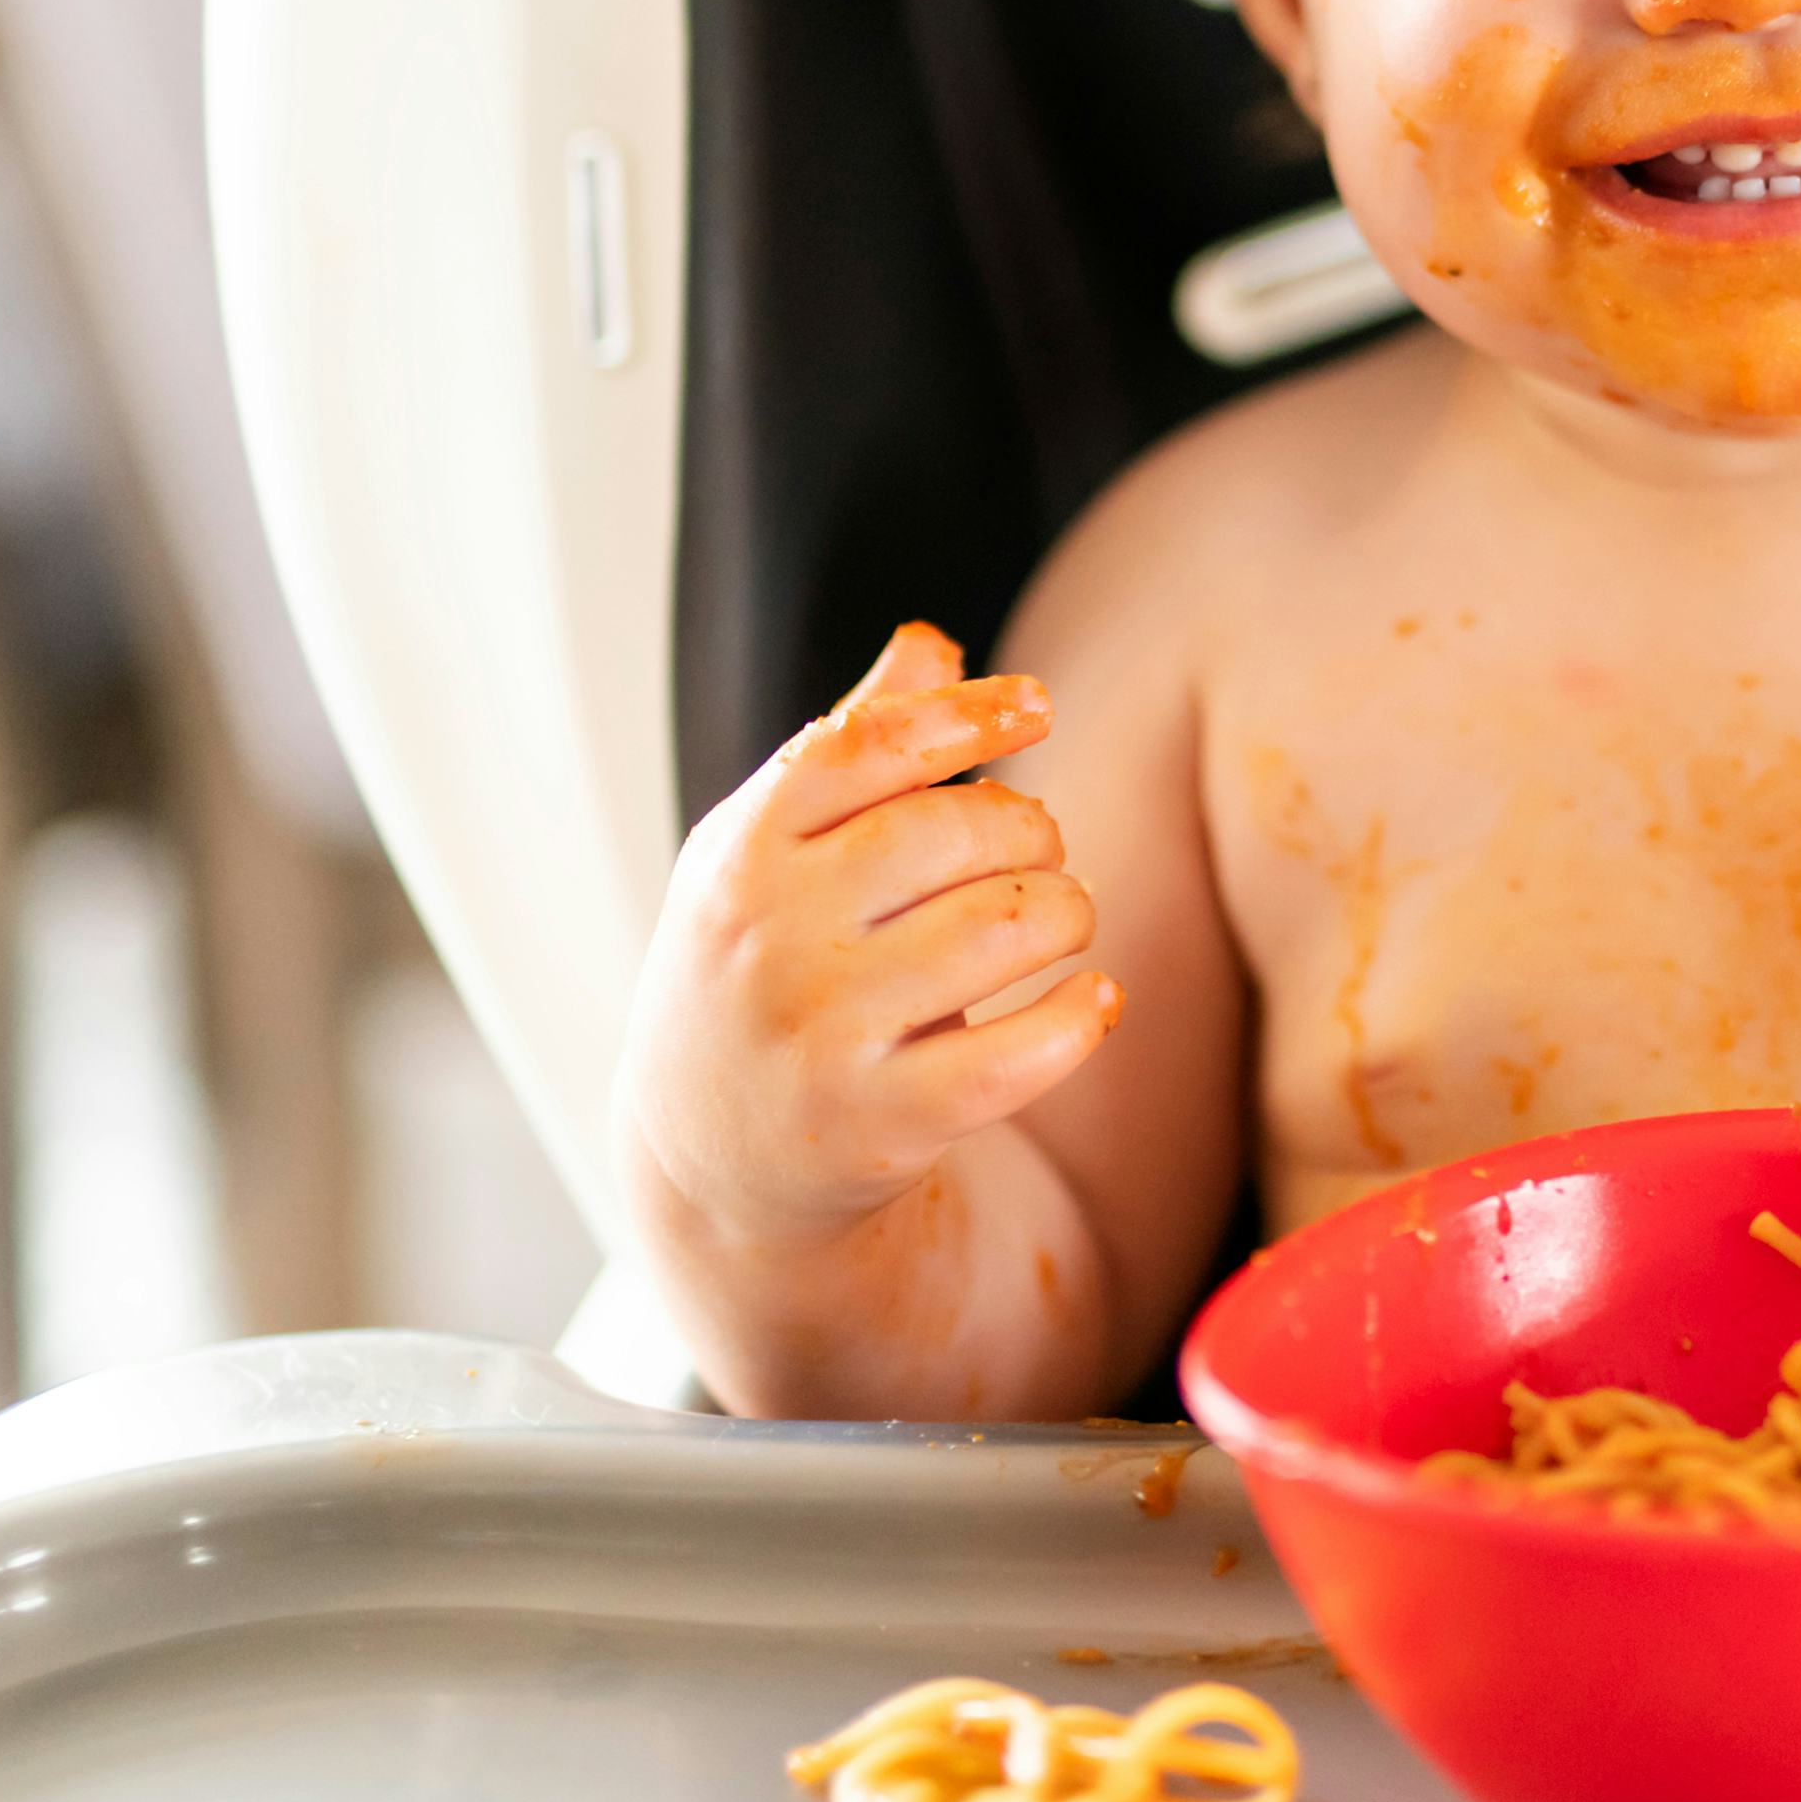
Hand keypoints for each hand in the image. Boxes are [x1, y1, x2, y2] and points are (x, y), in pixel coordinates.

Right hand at [616, 622, 1123, 1265]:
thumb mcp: (769, 852)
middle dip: (1031, 829)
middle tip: (1040, 851)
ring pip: (1003, 931)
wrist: (707, 1156)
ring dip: (1069, 912)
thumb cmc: (760, 966)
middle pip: (953, 832)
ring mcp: (822, 1037)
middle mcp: (771, 938)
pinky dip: (1082, 1016)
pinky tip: (1094, 999)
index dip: (966, 714)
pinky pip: (1019, 1056)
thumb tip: (932, 645)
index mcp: (742, 851)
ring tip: (1064, 919)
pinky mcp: (879, 1126)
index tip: (1038, 707)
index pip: (863, 745)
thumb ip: (850, 745)